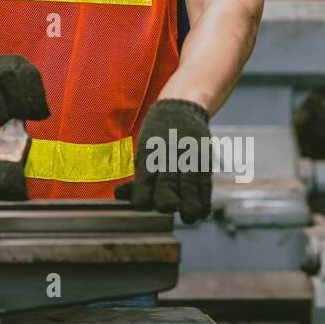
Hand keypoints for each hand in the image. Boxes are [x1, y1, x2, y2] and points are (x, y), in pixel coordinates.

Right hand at [0, 54, 49, 126]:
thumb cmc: (6, 97)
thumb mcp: (21, 95)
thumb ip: (30, 104)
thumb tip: (40, 114)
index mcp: (17, 63)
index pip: (28, 74)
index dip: (35, 94)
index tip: (39, 113)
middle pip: (7, 75)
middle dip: (15, 98)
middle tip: (20, 116)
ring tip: (2, 120)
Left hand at [115, 98, 211, 222]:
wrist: (181, 108)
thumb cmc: (157, 135)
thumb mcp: (144, 151)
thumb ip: (137, 177)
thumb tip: (118, 196)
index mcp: (149, 158)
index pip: (143, 187)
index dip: (142, 201)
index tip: (143, 203)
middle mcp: (169, 161)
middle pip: (167, 192)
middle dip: (166, 203)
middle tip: (168, 206)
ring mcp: (188, 162)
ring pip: (189, 194)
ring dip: (188, 209)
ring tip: (187, 216)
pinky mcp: (204, 163)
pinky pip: (206, 189)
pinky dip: (203, 203)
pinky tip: (199, 211)